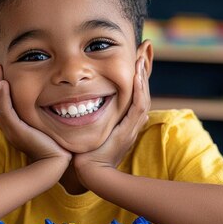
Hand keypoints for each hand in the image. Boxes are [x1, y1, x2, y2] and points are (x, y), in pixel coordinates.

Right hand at [0, 64, 71, 163]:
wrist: (57, 164)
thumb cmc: (57, 147)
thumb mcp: (47, 125)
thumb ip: (44, 113)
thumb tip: (50, 100)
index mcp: (13, 128)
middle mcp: (8, 129)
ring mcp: (11, 131)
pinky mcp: (17, 132)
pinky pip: (5, 112)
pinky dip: (3, 97)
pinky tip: (4, 83)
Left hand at [74, 58, 149, 172]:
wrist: (88, 173)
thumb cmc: (84, 154)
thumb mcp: (88, 129)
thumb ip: (88, 117)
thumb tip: (77, 104)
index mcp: (124, 123)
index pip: (135, 94)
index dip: (136, 75)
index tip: (135, 57)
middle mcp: (132, 124)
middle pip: (143, 92)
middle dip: (143, 70)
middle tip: (145, 49)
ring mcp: (132, 128)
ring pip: (143, 97)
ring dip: (143, 76)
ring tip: (141, 57)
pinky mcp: (128, 132)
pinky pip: (137, 107)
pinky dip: (138, 90)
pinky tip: (136, 76)